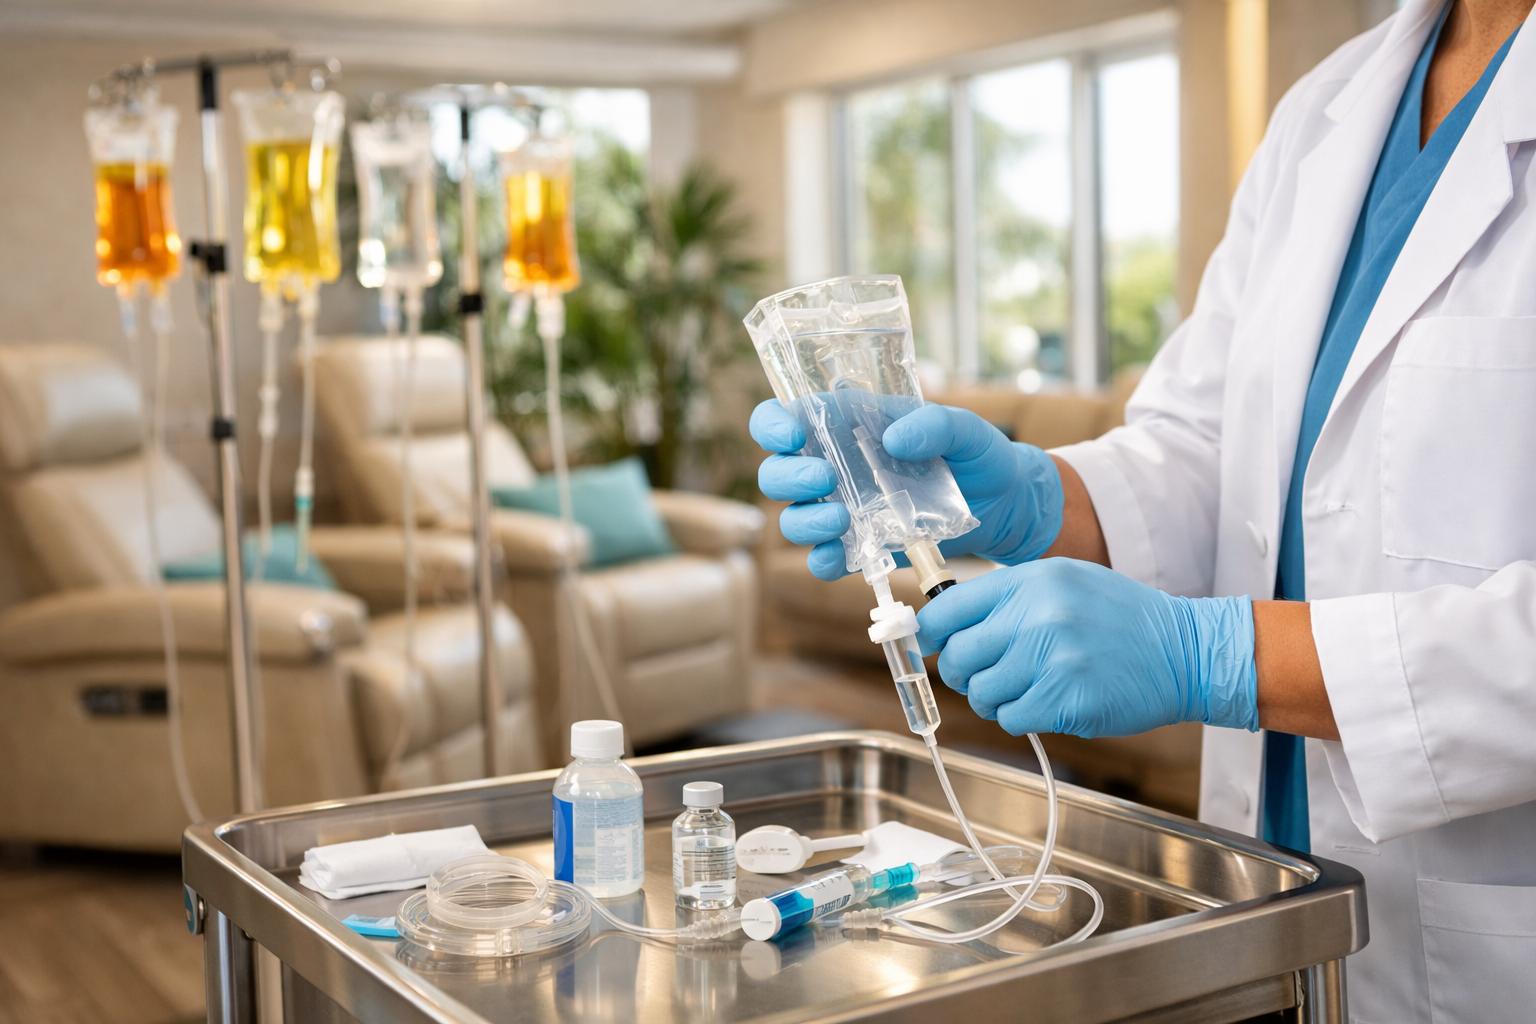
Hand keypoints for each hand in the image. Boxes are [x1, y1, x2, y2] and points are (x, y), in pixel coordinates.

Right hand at [751, 399, 1064, 580]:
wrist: (1004, 505)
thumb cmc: (978, 455)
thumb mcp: (966, 430)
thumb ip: (935, 425)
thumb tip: (895, 439)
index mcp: (846, 425)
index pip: (783, 418)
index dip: (773, 424)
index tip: (792, 435)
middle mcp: (834, 467)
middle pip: (776, 472)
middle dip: (788, 476)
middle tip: (825, 477)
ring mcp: (843, 510)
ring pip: (792, 518)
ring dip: (804, 521)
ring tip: (841, 520)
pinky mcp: (860, 548)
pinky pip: (824, 559)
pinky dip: (824, 561)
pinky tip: (842, 556)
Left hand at [915, 559, 1258, 737]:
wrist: (1183, 651)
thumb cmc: (1118, 617)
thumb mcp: (1063, 582)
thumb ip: (1007, 598)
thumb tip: (943, 625)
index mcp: (1030, 581)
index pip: (948, 609)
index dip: (926, 633)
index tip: (922, 645)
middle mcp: (1035, 616)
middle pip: (957, 657)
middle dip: (962, 673)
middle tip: (984, 674)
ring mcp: (1050, 659)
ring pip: (980, 693)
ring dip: (993, 699)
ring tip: (1023, 689)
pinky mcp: (1064, 700)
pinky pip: (1011, 718)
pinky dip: (1020, 716)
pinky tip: (1045, 702)